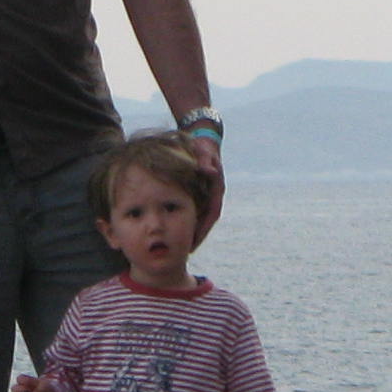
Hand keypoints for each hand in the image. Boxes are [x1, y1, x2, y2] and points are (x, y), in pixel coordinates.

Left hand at [180, 125, 226, 242]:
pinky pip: (194, 210)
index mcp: (216, 188)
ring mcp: (206, 194)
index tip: (193, 243)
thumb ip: (206, 159)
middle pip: (206, 220)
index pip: (212, 214)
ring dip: (192, 231)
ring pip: (200, 217)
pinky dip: (187, 220)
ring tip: (180, 246)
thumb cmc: (202, 145)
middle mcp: (213, 194)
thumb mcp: (204, 150)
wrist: (203, 139)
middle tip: (185, 251)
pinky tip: (174, 228)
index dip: (202, 230)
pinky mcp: (199, 192)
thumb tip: (209, 170)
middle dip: (196, 236)